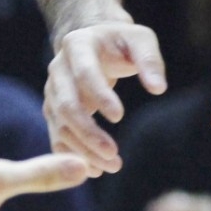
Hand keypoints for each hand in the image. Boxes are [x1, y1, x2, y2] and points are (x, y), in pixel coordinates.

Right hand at [44, 21, 167, 175]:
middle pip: (66, 105)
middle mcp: (58, 69)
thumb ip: (150, 60)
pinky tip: (93, 170)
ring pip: (61, 125)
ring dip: (83, 149)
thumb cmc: (123, 42)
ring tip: (112, 166)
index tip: (119, 117)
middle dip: (88, 132)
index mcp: (77, 45)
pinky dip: (72, 155)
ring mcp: (52, 91)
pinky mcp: (53, 110)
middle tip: (114, 153)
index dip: (99, 95)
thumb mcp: (140, 40)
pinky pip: (58, 136)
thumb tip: (158, 88)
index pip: (84, 73)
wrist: (98, 43)